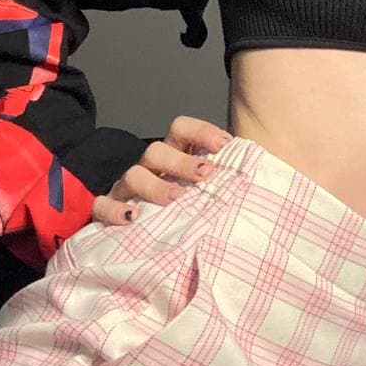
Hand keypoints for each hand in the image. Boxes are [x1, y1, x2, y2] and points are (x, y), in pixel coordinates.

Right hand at [90, 115, 233, 225]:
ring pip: (133, 175)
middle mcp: (147, 168)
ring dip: (155, 185)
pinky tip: (132, 219)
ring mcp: (125, 189)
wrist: (131, 236)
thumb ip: (225, 183)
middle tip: (205, 174)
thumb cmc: (179, 210)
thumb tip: (262, 178)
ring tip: (176, 199)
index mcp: (171, 157)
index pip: (180, 130)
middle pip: (157, 151)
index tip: (224, 144)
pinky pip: (102, 205)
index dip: (201, 131)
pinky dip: (114, 210)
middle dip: (182, 161)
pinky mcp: (105, 211)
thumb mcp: (202, 192)